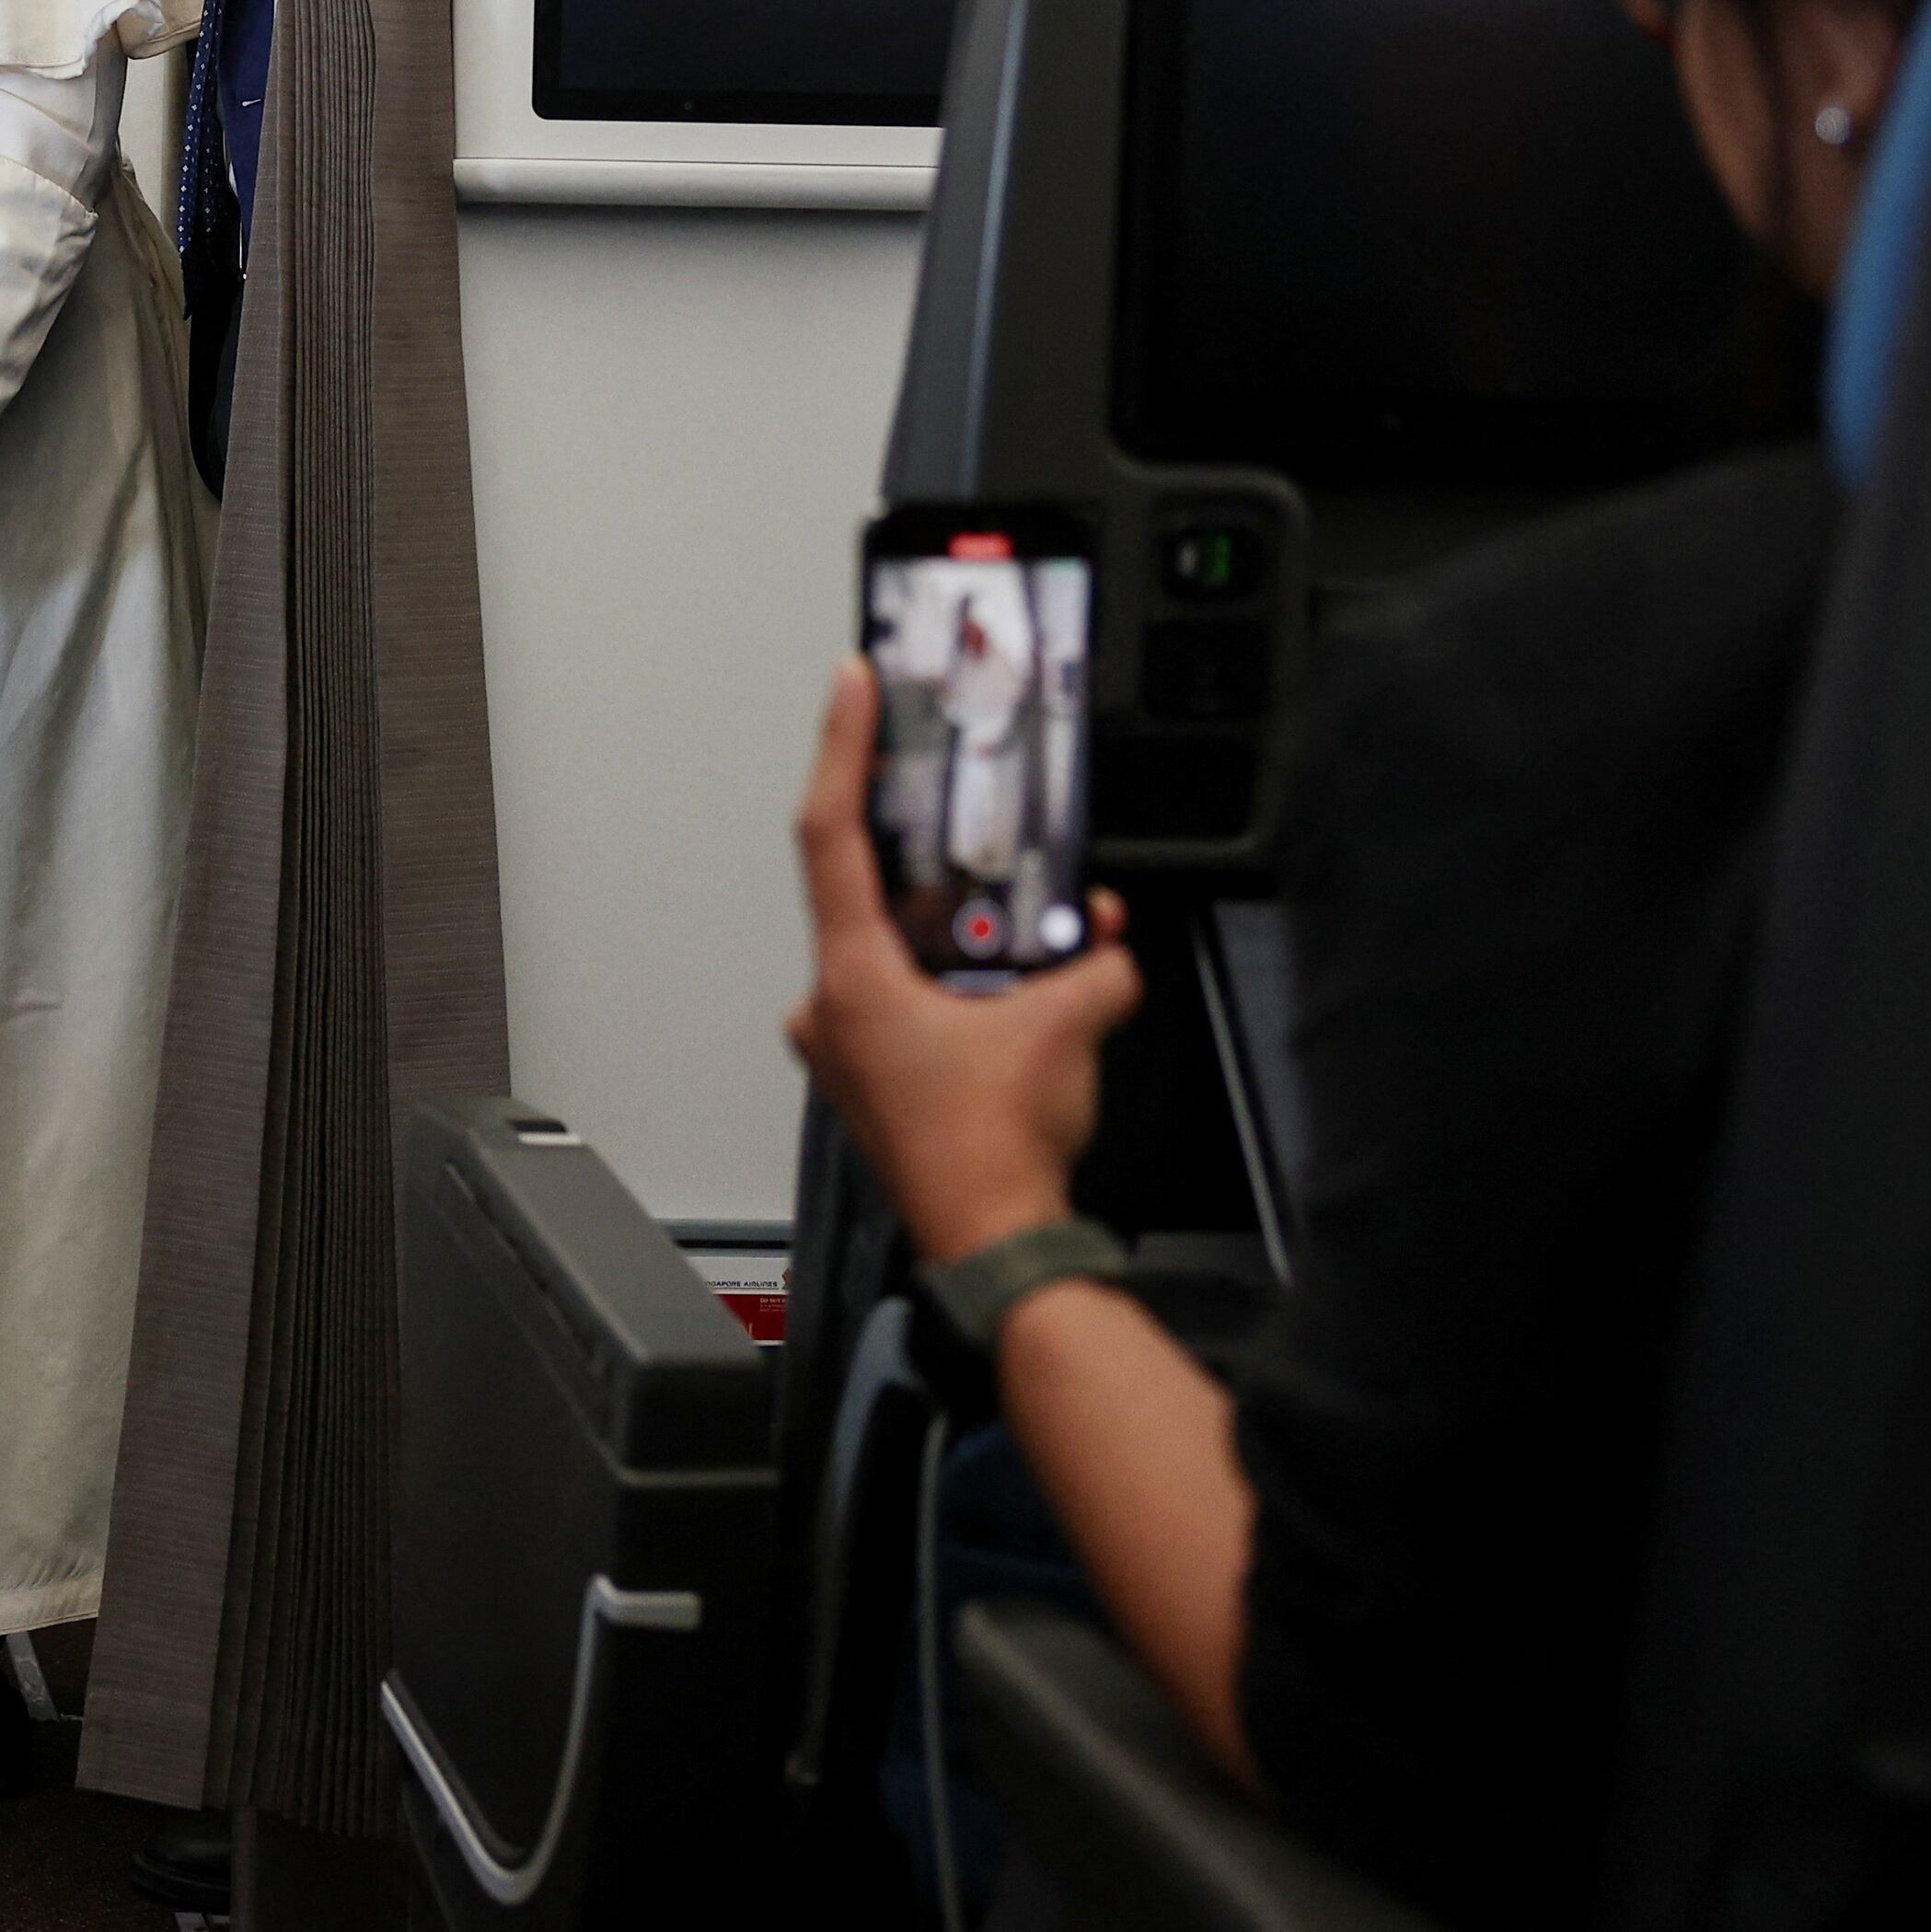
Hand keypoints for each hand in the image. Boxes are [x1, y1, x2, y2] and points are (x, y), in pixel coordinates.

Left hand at [781, 657, 1140, 1262]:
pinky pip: (909, 999)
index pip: (830, 834)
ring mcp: (845, 1046)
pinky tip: (1020, 992)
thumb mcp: (1070, 1025)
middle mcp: (830, 1007)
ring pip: (898, 952)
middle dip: (940, 862)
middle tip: (978, 819)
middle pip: (873, 894)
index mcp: (853, 979)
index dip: (840, 748)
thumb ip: (1092, 960)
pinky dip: (960, 982)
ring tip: (1030, 933)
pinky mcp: (872, 1076)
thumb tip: (1100, 937)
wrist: (994, 1245)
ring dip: (960, 934)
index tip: (849, 686)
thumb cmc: (997, 1154)